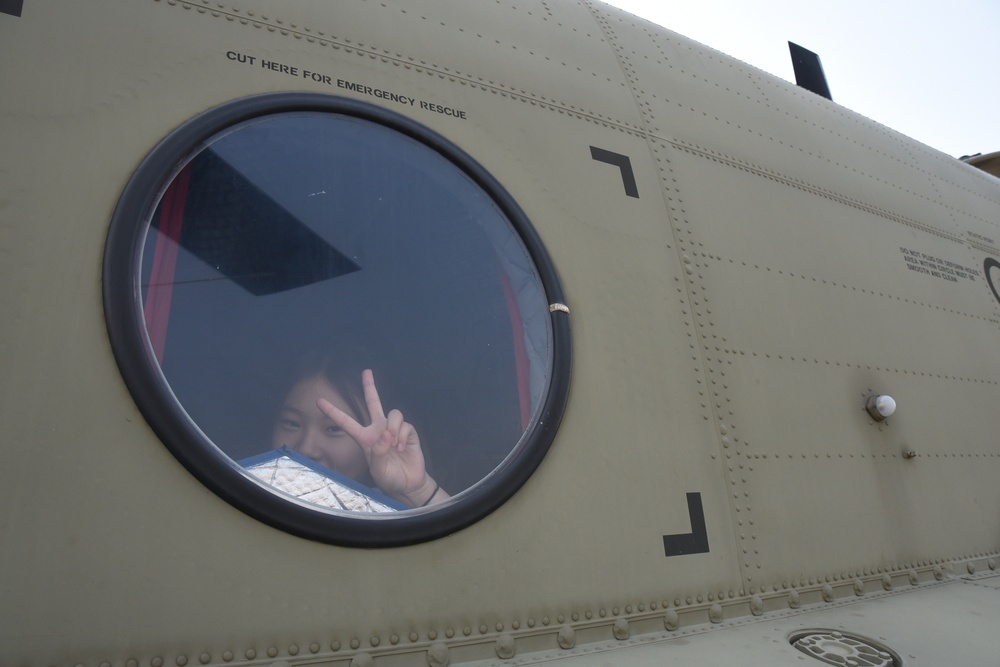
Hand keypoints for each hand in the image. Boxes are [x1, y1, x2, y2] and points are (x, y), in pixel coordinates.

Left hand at [316, 369, 443, 506]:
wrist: (408, 483)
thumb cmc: (389, 477)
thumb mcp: (378, 470)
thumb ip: (378, 454)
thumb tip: (385, 435)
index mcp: (365, 438)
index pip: (346, 422)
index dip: (333, 411)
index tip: (318, 401)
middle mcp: (378, 430)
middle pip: (373, 402)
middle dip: (370, 386)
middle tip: (366, 371)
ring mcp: (393, 429)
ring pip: (392, 413)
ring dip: (392, 429)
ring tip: (393, 447)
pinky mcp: (407, 431)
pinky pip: (404, 424)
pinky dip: (402, 436)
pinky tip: (401, 448)